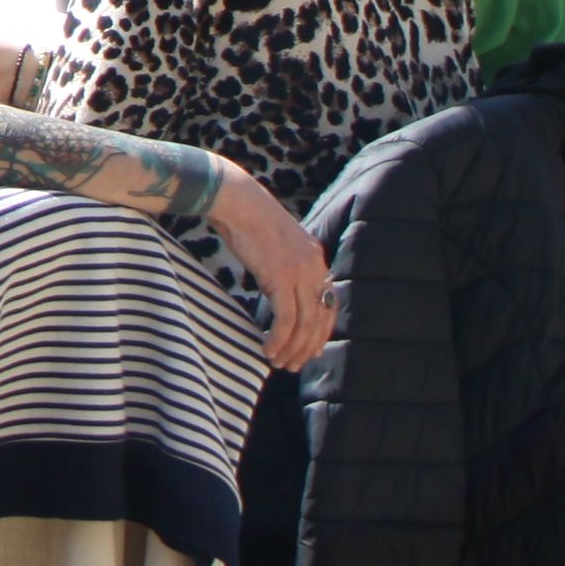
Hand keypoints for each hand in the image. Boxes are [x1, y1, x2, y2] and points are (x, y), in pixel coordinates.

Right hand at [206, 167, 332, 371]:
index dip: (322, 330)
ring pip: (305, 324)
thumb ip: (284, 263)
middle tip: (294, 364)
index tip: (312, 350)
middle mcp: (314, 267)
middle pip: (320, 318)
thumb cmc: (246, 218)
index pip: (328, 303)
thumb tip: (279, 284)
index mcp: (315, 257)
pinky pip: (286, 320)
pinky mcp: (281, 279)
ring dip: (293, 348)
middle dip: (308, 346)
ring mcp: (299, 273)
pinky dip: (279, 340)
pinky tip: (268, 350)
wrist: (237, 200)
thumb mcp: (275, 242)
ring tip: (280, 363)